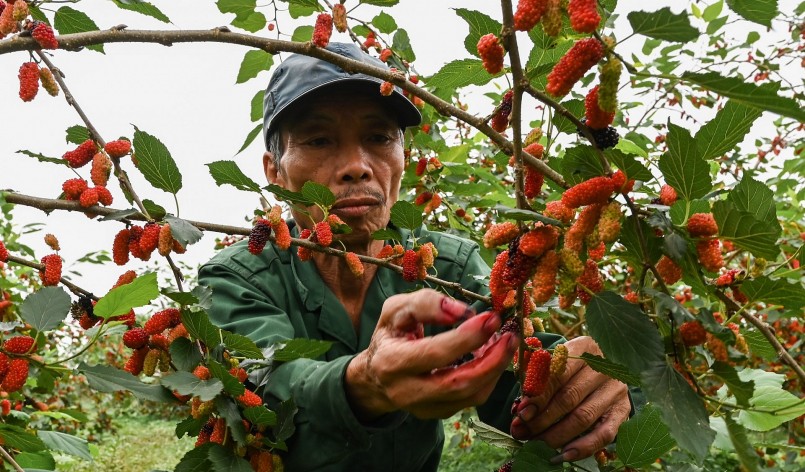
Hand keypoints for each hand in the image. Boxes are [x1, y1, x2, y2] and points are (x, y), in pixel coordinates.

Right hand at [345, 289, 517, 421]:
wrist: (376, 374)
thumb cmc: (390, 335)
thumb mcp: (396, 309)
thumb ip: (425, 303)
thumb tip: (462, 311)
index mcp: (392, 362)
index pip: (435, 353)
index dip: (467, 337)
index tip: (491, 318)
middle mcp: (406, 392)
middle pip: (458, 383)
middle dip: (491, 359)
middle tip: (510, 335)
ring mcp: (424, 408)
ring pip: (470, 396)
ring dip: (494, 368)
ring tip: (505, 342)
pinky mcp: (439, 413)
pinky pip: (472, 399)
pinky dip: (488, 377)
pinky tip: (491, 356)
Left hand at [510, 336, 630, 462]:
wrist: (602, 369)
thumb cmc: (569, 366)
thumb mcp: (554, 361)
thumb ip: (537, 378)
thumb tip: (521, 408)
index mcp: (584, 347)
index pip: (558, 372)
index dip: (538, 394)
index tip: (521, 411)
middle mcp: (604, 367)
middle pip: (568, 397)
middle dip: (541, 418)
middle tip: (521, 430)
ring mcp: (616, 390)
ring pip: (582, 418)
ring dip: (555, 435)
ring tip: (535, 443)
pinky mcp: (622, 411)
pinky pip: (603, 435)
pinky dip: (582, 447)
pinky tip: (563, 455)